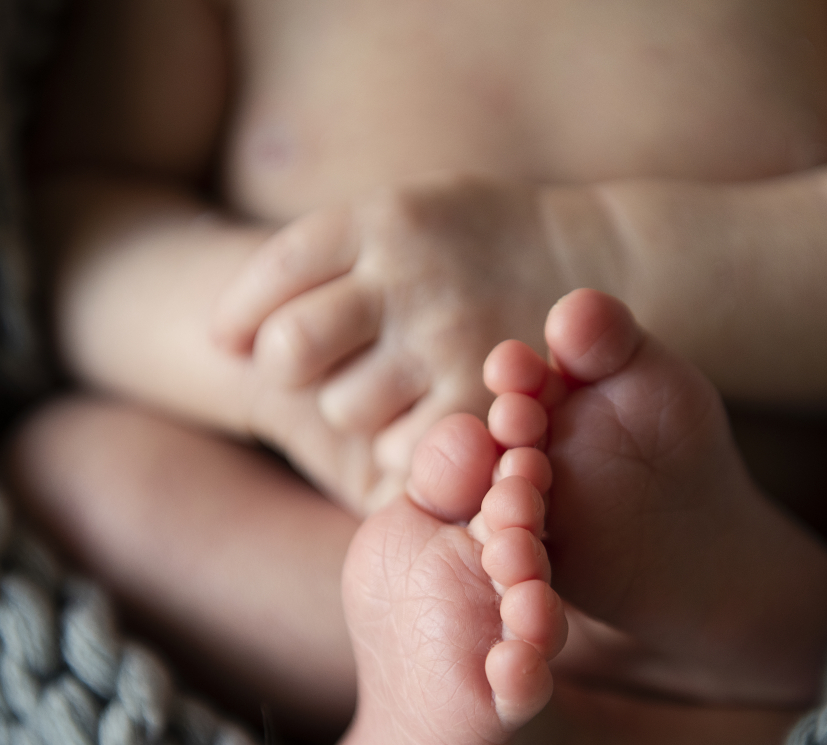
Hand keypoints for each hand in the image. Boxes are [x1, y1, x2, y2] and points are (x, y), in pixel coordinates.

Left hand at [213, 175, 572, 514]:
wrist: (604, 265)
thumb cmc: (483, 248)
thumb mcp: (411, 213)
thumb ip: (326, 257)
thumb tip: (221, 337)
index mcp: (383, 218)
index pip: (272, 272)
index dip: (241, 316)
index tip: (241, 340)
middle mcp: (408, 275)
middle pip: (290, 350)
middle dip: (292, 370)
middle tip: (324, 371)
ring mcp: (446, 339)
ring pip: (343, 408)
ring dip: (355, 411)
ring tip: (395, 392)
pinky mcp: (481, 398)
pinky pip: (402, 449)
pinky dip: (406, 448)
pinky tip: (430, 422)